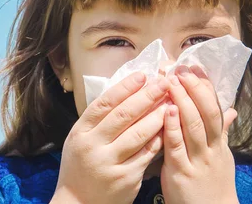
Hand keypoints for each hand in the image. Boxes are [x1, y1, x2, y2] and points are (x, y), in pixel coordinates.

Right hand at [51, 72, 169, 203]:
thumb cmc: (81, 167)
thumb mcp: (80, 139)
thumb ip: (99, 120)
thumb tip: (126, 91)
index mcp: (80, 132)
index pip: (104, 104)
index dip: (125, 87)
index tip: (143, 75)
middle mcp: (93, 146)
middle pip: (124, 115)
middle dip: (147, 96)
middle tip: (164, 82)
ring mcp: (110, 163)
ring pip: (139, 133)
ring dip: (158, 115)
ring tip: (171, 101)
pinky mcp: (127, 177)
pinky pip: (148, 153)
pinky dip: (159, 137)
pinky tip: (169, 126)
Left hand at [160, 65, 238, 203]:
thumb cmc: (212, 184)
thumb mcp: (221, 157)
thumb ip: (223, 132)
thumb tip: (232, 110)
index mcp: (219, 143)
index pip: (215, 108)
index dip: (206, 87)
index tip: (195, 67)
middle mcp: (212, 148)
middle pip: (207, 112)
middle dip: (194, 88)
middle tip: (180, 69)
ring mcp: (198, 160)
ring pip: (194, 126)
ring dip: (182, 100)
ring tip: (171, 81)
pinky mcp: (182, 173)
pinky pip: (177, 147)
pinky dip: (172, 127)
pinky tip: (166, 111)